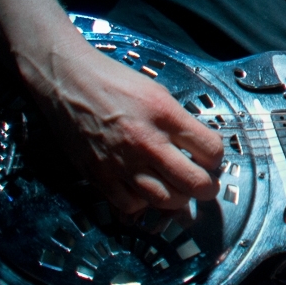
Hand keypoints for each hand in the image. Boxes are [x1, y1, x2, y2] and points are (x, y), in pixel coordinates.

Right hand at [31, 43, 223, 214]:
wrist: (68, 79)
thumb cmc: (114, 80)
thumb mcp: (156, 91)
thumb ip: (178, 121)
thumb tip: (197, 149)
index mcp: (166, 115)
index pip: (211, 150)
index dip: (217, 157)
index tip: (211, 157)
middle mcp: (147, 142)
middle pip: (194, 183)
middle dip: (207, 187)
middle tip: (205, 184)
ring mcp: (123, 162)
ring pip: (166, 200)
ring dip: (178, 199)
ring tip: (177, 189)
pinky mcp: (100, 175)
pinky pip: (132, 205)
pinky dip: (144, 203)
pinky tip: (145, 190)